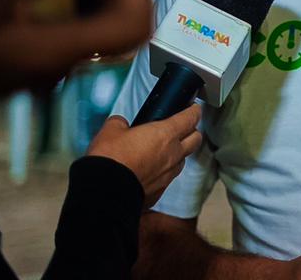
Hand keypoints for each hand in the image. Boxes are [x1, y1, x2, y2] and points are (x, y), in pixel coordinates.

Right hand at [87, 103, 202, 206]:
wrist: (104, 192)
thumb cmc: (110, 160)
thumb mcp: (111, 130)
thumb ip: (120, 123)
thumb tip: (121, 124)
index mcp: (165, 134)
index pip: (190, 118)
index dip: (194, 111)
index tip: (193, 109)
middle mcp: (173, 154)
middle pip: (196, 139)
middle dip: (192, 131)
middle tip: (183, 128)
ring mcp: (168, 175)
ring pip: (182, 160)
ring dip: (177, 154)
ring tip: (164, 151)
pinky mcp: (160, 192)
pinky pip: (167, 179)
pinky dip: (163, 173)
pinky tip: (150, 171)